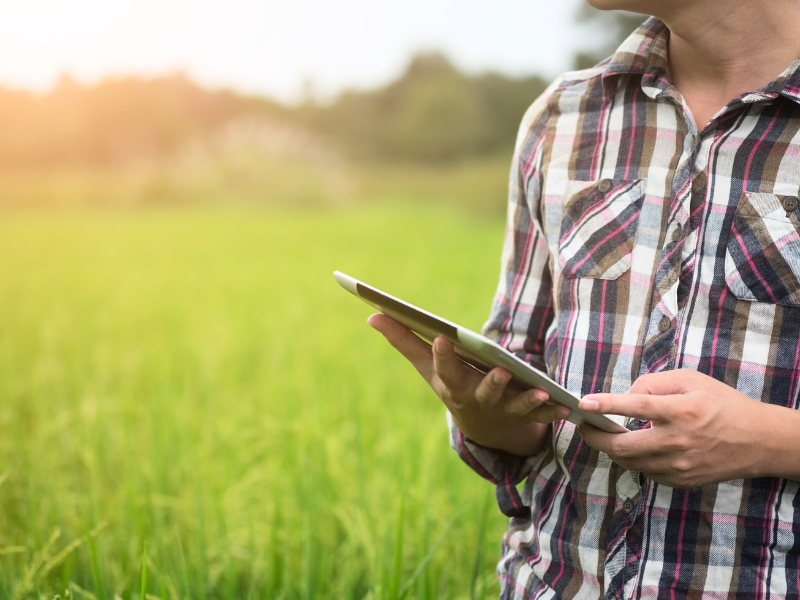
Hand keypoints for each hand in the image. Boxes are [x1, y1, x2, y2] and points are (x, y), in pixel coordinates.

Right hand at [368, 313, 570, 455]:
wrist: (484, 428)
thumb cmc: (452, 385)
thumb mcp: (428, 368)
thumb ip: (404, 340)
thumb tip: (372, 315)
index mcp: (452, 385)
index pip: (445, 369)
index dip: (443, 355)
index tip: (442, 337)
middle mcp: (477, 400)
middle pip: (483, 392)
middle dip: (491, 384)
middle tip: (500, 372)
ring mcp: (503, 410)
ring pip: (516, 406)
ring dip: (527, 400)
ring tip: (539, 390)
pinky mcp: (527, 415)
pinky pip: (543, 414)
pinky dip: (554, 410)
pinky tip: (567, 405)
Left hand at [577, 369, 779, 487]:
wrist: (757, 440)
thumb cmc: (721, 403)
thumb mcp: (690, 380)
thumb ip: (653, 384)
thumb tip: (624, 397)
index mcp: (682, 411)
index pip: (636, 407)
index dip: (606, 404)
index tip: (583, 403)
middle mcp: (678, 441)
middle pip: (623, 447)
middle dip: (595, 438)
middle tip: (583, 426)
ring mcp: (679, 466)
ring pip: (630, 462)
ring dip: (612, 449)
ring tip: (604, 434)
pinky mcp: (680, 481)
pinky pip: (645, 472)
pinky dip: (634, 459)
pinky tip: (633, 446)